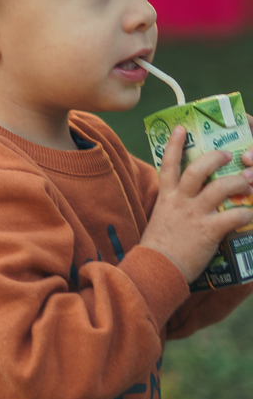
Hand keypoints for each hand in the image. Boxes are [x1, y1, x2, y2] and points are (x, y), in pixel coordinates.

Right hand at [141, 126, 252, 280]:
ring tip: (248, 180)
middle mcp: (180, 201)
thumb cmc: (159, 248)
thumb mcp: (162, 221)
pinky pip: (234, 215)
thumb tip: (190, 205)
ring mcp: (194, 214)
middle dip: (215, 158)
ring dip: (238, 181)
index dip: (175, 145)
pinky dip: (246, 213)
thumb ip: (175, 209)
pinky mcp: (208, 230)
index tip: (181, 129)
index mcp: (167, 197)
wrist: (155, 269)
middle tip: (227, 155)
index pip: (169, 165)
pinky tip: (250, 214)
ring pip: (220, 187)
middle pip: (198, 169)